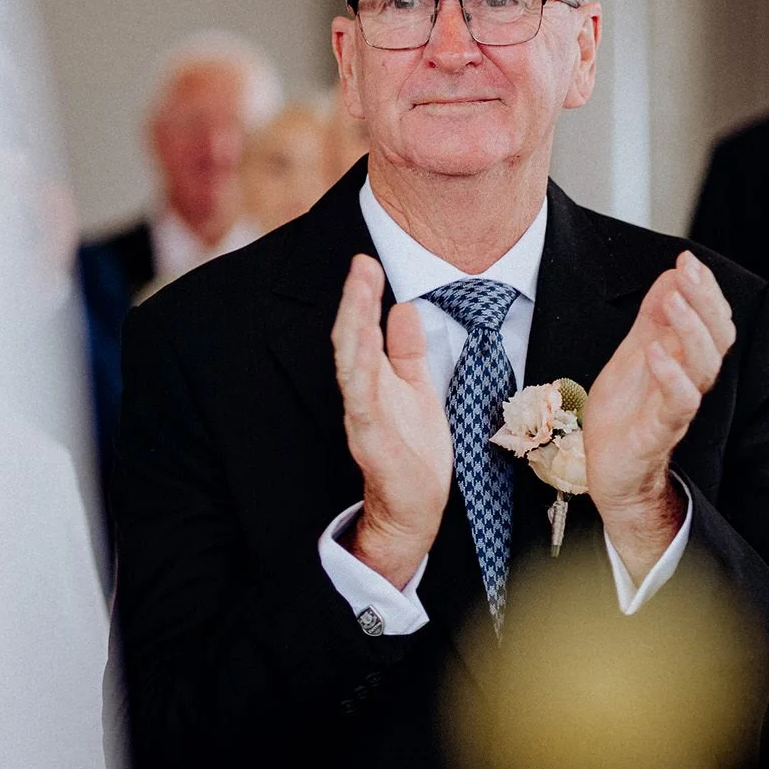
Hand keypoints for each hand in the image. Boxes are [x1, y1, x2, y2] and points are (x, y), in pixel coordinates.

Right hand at [332, 255, 452, 587]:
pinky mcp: (372, 442)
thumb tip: (403, 307)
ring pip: (351, 365)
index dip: (362, 295)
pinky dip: (361, 375)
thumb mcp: (416, 390)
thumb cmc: (413, 453)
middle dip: (355, 301)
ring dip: (354, 328)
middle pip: (351, 339)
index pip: (361, 329)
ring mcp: (364, 417)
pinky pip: (362, 403)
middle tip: (361, 264)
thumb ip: (407, 351)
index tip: (365, 259)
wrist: (414, 509)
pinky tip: (364, 349)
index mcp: (373, 378)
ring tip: (359, 294)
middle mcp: (362, 393)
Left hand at [582, 253, 726, 562]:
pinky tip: (654, 352)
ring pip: (704, 366)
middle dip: (705, 300)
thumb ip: (652, 319)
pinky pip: (677, 403)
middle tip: (687, 270)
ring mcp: (677, 405)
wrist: (609, 470)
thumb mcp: (634, 353)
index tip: (688, 258)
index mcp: (684, 360)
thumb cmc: (625, 412)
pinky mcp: (659, 431)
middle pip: (717, 337)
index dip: (704, 289)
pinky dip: (669, 375)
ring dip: (690, 329)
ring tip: (675, 300)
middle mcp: (689, 380)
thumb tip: (671, 275)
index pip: (711, 319)